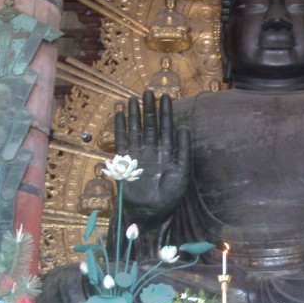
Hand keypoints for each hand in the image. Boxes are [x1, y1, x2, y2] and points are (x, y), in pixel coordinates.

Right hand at [114, 91, 190, 230]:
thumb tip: (183, 127)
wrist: (150, 212)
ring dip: (135, 114)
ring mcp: (138, 155)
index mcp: (168, 153)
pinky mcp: (125, 161)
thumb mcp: (182, 172)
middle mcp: (152, 151)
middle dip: (150, 108)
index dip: (166, 112)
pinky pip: (122, 140)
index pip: (167, 128)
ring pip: (136, 129)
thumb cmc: (170, 196)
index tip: (166, 96)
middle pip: (150, 125)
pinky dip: (120, 127)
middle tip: (149, 91)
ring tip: (133, 98)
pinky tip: (120, 114)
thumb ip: (182, 150)